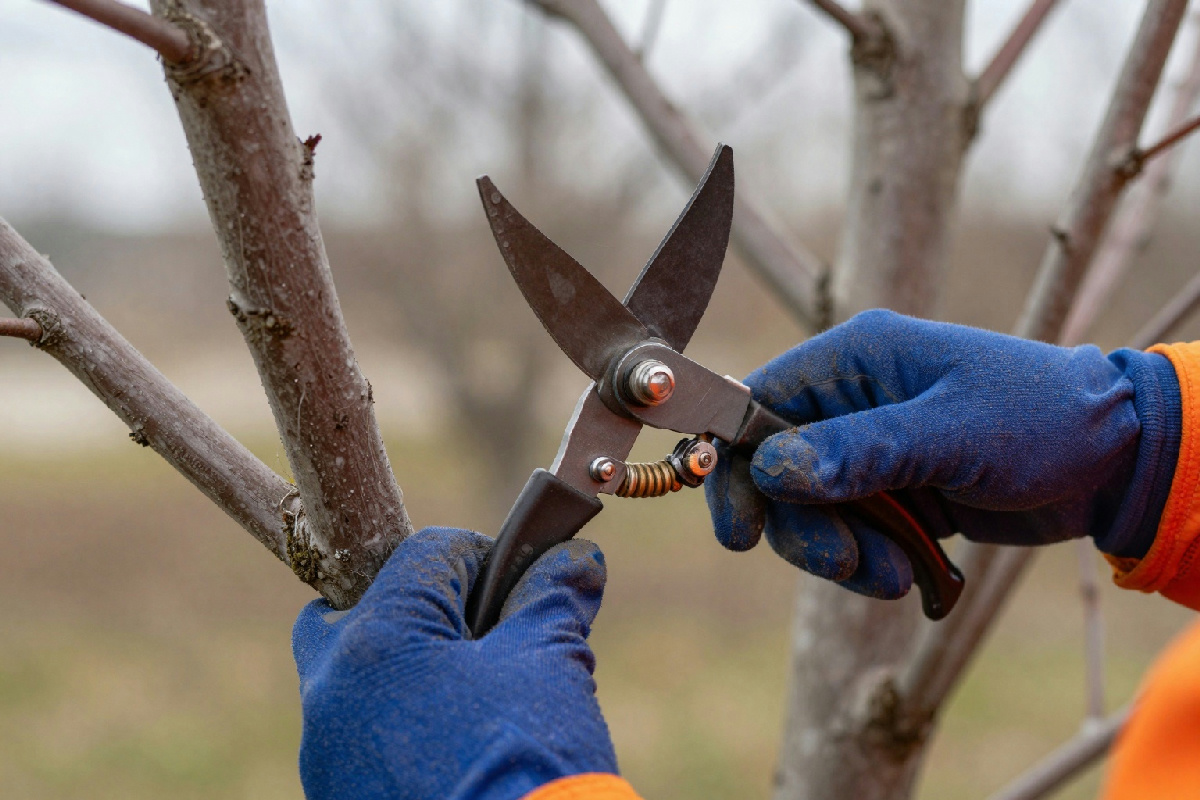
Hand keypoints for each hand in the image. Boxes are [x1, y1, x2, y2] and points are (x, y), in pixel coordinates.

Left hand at [292, 527, 615, 799]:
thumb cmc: (526, 759)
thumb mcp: (549, 664)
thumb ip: (554, 596)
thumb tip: (577, 556)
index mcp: (378, 639)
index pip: (426, 554)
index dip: (483, 559)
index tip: (521, 584)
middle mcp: (333, 690)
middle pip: (362, 609)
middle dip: (419, 608)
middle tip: (477, 632)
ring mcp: (328, 752)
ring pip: (359, 677)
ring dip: (411, 667)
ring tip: (478, 694)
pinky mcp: (339, 796)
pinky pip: (361, 733)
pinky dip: (401, 721)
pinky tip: (458, 742)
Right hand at [706, 309, 1179, 599]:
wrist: (1113, 459)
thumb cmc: (1042, 420)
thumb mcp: (952, 433)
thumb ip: (859, 451)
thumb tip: (769, 470)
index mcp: (855, 359)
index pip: (757, 405)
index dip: (733, 464)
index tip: (740, 528)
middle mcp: (850, 401)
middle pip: (773, 471)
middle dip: (799, 526)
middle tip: (838, 563)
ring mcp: (868, 450)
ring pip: (807, 511)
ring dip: (836, 553)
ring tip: (891, 576)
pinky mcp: (889, 491)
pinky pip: (846, 533)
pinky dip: (864, 561)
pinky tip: (906, 575)